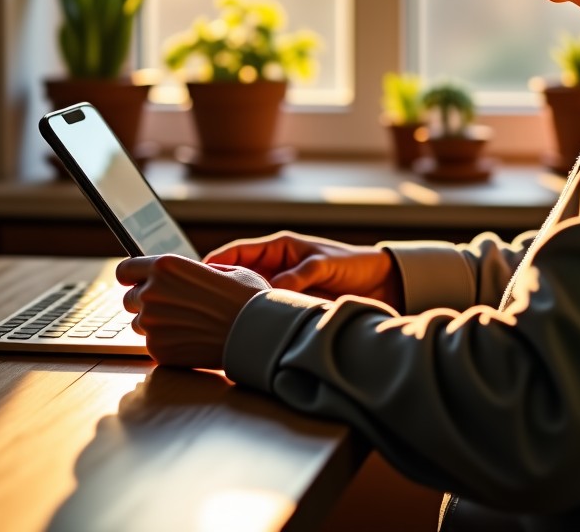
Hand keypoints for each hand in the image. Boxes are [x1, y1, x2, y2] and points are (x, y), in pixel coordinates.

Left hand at [115, 254, 270, 368]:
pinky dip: (166, 342)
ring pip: (140, 323)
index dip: (131, 275)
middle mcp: (152, 293)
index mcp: (166, 267)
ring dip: (155, 322)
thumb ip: (191, 271)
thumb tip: (181, 275)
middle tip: (173, 305)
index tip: (136, 280)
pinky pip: (151, 344)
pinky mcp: (158, 350)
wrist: (256, 333)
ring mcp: (152, 324)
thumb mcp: (222, 269)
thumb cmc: (245, 297)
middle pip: (129, 298)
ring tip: (186, 322)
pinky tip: (190, 337)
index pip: (125, 269)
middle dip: (145, 301)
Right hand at [205, 231, 402, 309]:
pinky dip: (255, 320)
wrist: (381, 283)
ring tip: (215, 321)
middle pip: (238, 276)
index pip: (239, 252)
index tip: (197, 274)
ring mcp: (282, 288)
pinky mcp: (291, 306)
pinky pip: (266, 312)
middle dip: (219, 287)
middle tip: (198, 304)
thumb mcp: (323, 265)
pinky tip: (244, 333)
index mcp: (280, 247)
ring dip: (236, 306)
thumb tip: (271, 292)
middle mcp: (277, 267)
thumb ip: (298, 276)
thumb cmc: (353, 264)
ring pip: (249, 296)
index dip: (217, 261)